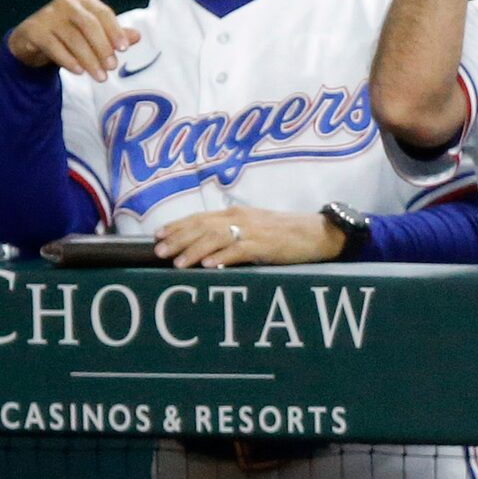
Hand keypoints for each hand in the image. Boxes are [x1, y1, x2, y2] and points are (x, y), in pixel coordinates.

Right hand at [7, 0, 138, 79]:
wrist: (34, 40)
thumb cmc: (72, 34)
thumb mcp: (94, 34)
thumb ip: (115, 35)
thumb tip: (137, 36)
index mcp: (83, 0)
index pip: (103, 13)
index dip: (115, 31)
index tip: (124, 50)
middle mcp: (65, 2)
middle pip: (89, 25)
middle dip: (103, 48)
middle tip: (112, 68)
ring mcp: (47, 14)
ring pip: (73, 38)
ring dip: (89, 60)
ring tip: (100, 77)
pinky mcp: (33, 29)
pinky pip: (53, 46)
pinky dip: (68, 60)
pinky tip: (79, 72)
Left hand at [153, 206, 346, 270]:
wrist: (319, 233)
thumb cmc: (288, 234)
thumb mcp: (257, 228)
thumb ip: (235, 232)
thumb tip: (210, 246)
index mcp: (237, 213)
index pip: (200, 217)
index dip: (177, 226)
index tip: (157, 235)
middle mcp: (241, 218)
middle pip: (201, 227)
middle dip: (178, 239)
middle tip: (159, 251)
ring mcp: (253, 232)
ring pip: (215, 238)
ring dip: (193, 250)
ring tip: (177, 263)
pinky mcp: (266, 246)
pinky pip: (238, 251)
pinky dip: (221, 257)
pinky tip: (207, 265)